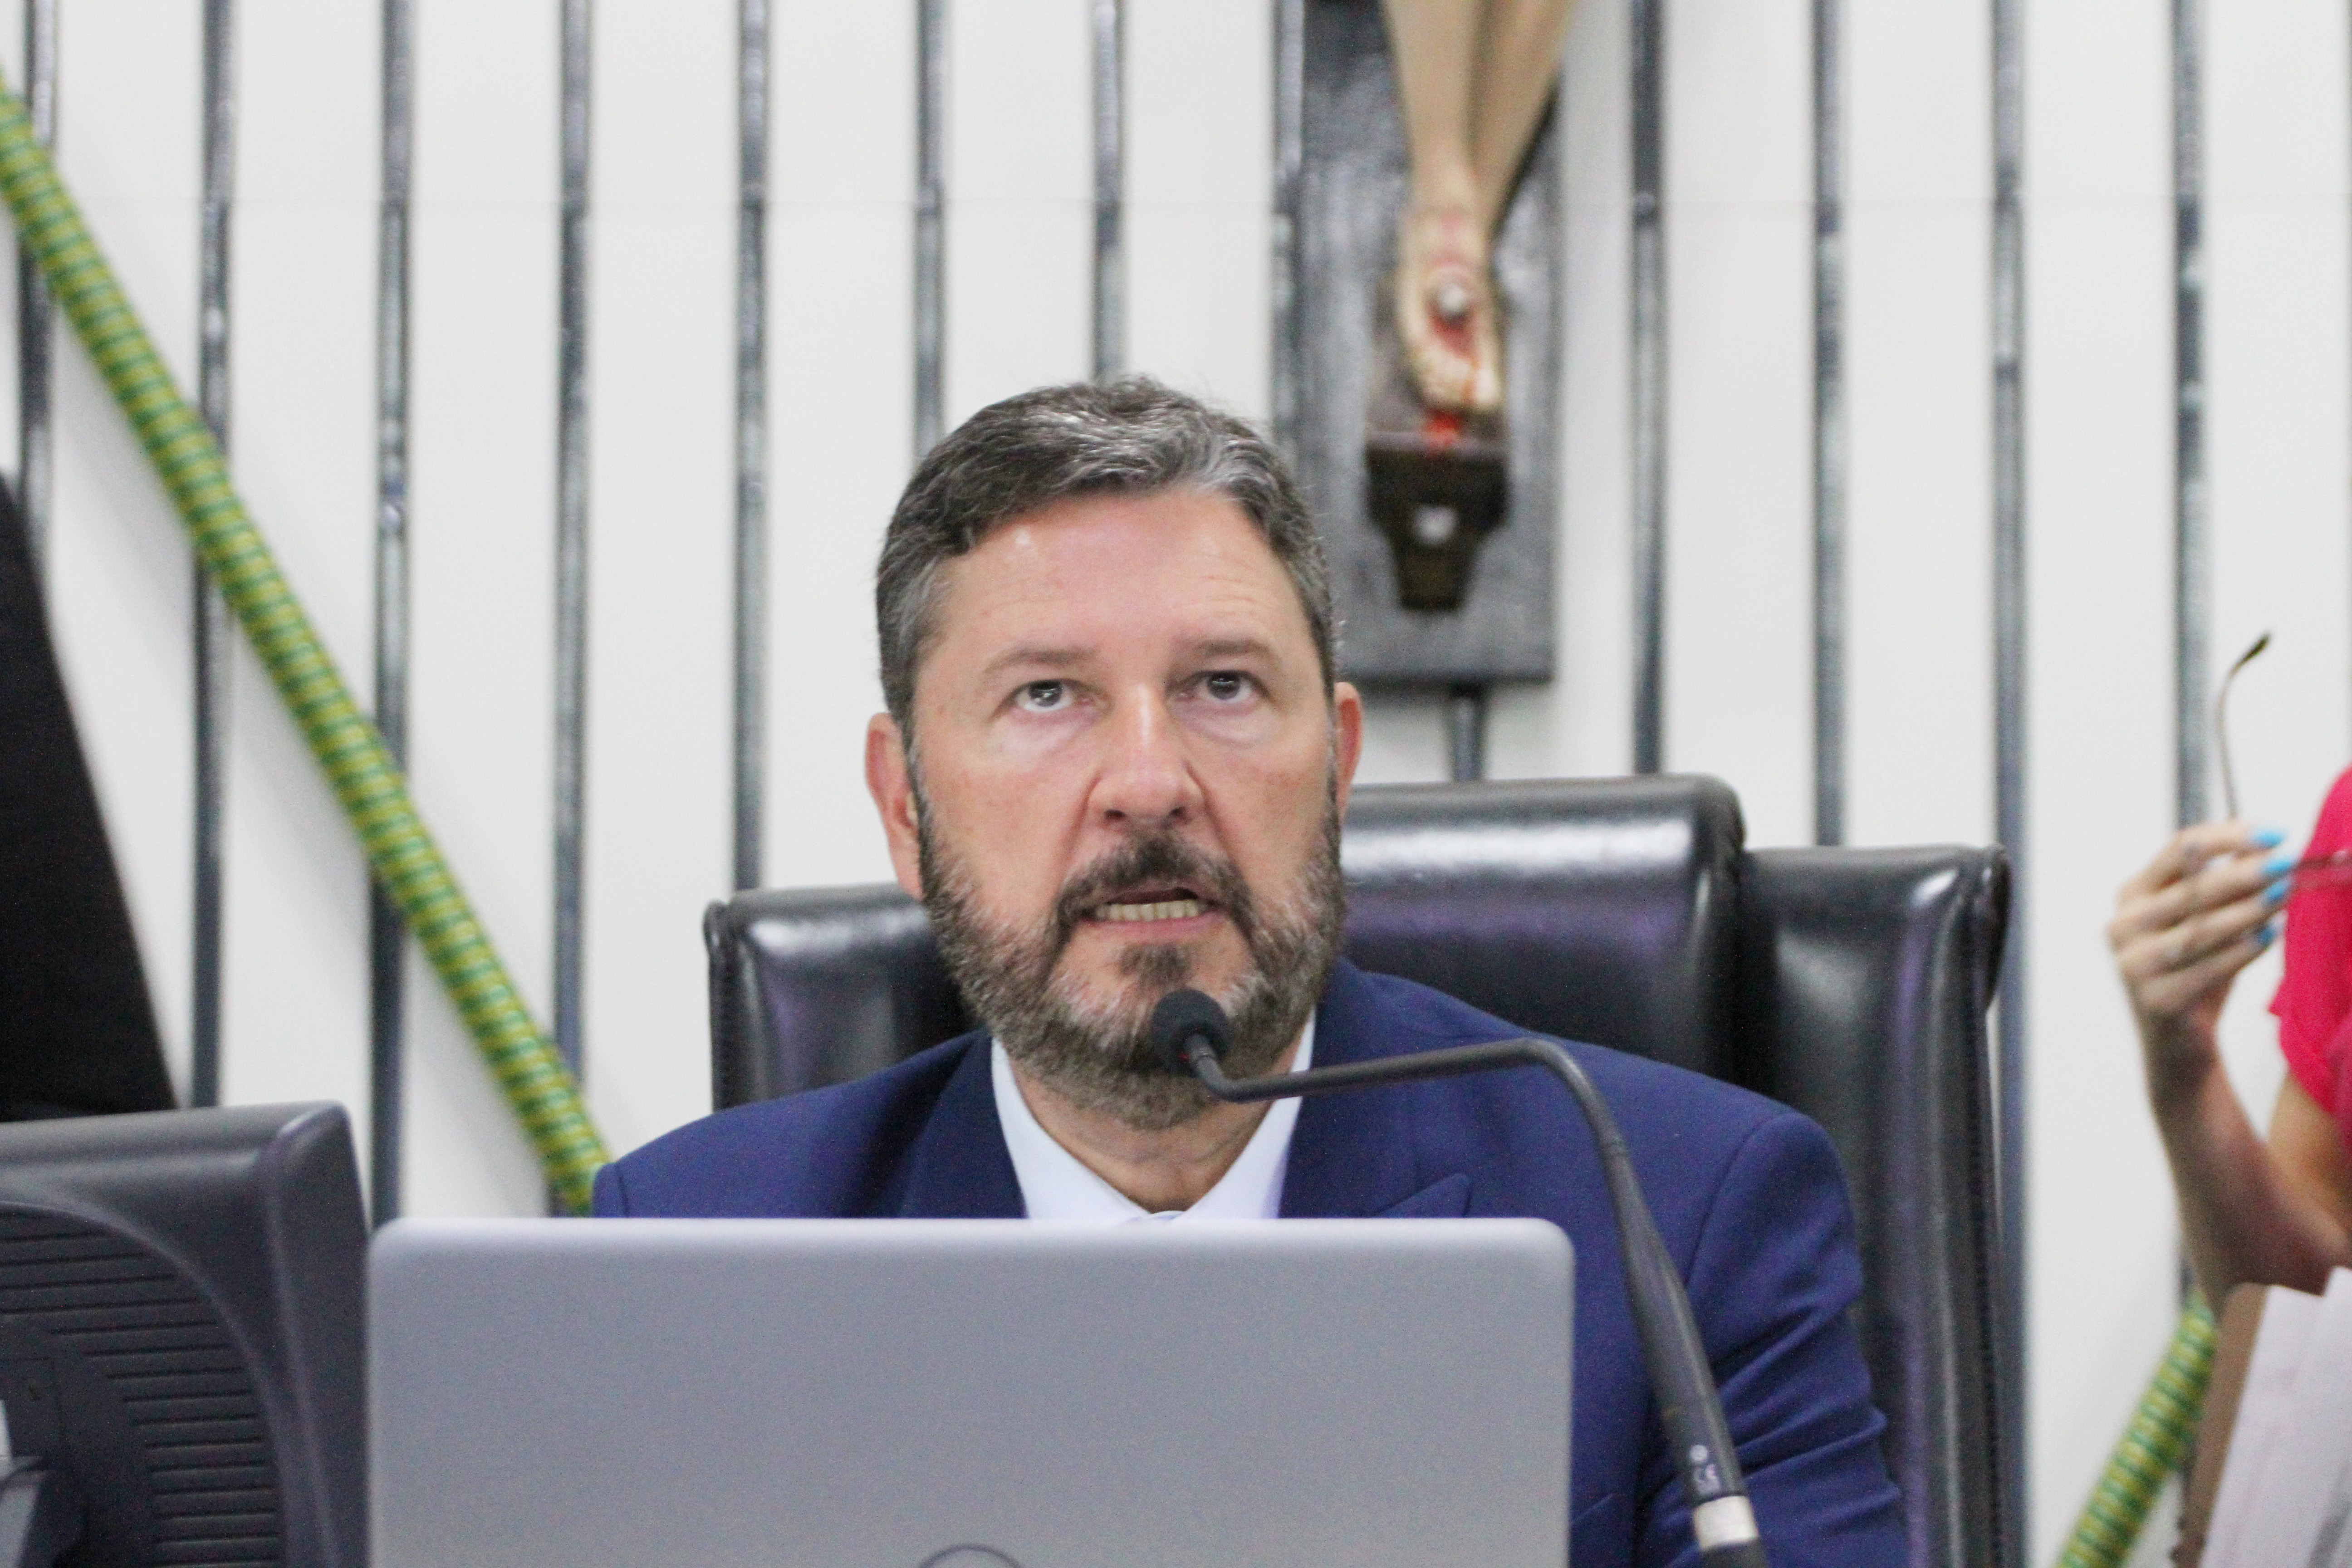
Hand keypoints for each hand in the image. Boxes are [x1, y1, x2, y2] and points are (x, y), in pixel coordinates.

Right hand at [2109, 821, 2291, 1105]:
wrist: (2178, 1044)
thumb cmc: (2196, 972)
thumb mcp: (2204, 922)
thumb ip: (2224, 885)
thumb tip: (2263, 845)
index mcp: (2131, 895)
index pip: (2179, 848)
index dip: (2229, 836)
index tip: (2274, 834)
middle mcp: (2122, 925)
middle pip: (2192, 886)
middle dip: (2246, 872)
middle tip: (2288, 864)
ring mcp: (2133, 964)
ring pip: (2203, 927)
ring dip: (2251, 908)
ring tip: (2287, 896)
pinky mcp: (2155, 999)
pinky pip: (2209, 967)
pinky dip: (2244, 949)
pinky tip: (2270, 935)